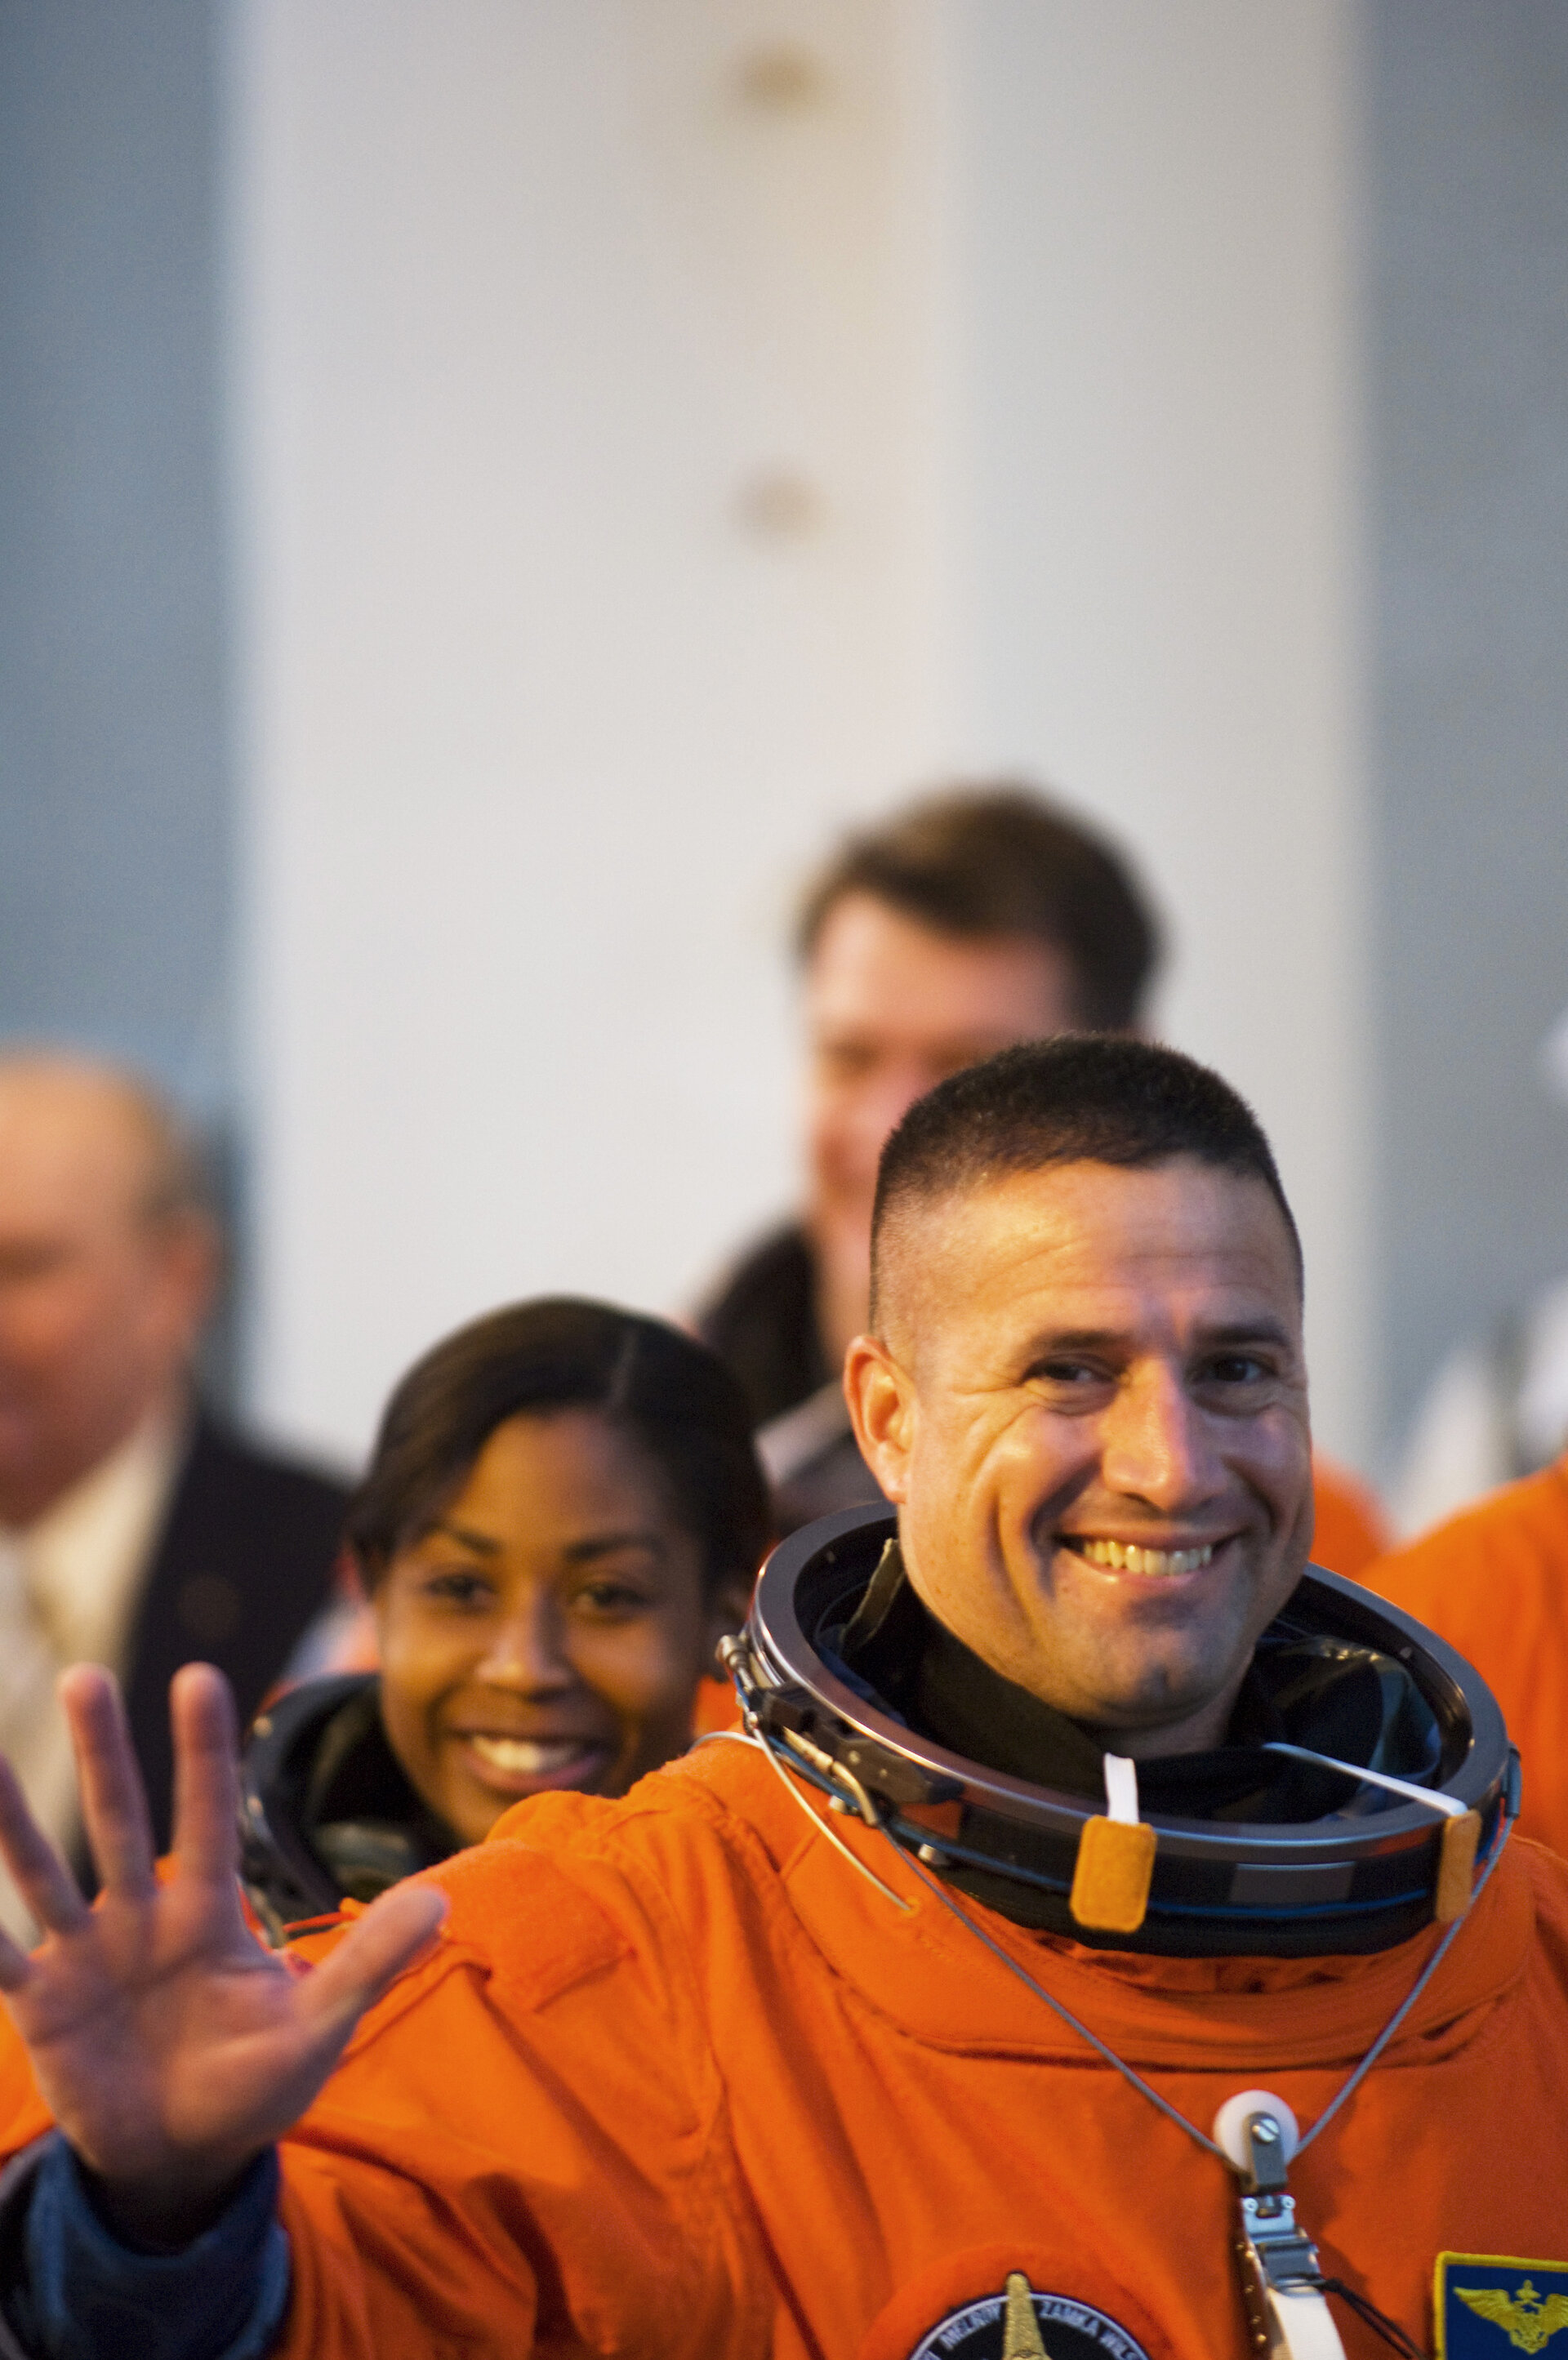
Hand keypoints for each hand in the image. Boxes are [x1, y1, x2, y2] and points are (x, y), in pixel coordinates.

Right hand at [0, 1662, 444, 2247]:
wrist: (186, 2159)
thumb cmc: (255, 2084)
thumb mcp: (316, 2027)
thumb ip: (367, 1963)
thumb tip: (443, 1902)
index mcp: (208, 1913)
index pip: (206, 1818)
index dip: (202, 1751)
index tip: (197, 1676)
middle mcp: (142, 1916)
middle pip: (121, 1820)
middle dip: (105, 1751)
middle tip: (87, 1675)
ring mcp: (87, 1955)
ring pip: (46, 1872)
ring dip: (14, 1818)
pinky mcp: (44, 2005)